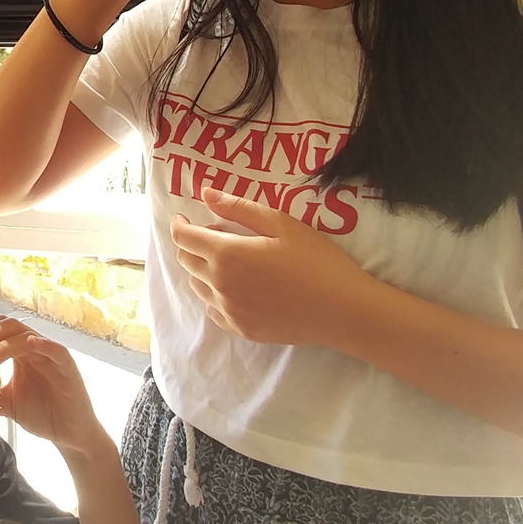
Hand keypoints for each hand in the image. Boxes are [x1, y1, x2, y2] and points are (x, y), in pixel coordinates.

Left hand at [0, 316, 110, 455]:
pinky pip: (54, 348)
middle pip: (9, 326)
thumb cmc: (42, 414)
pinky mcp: (67, 365)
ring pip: (25, 335)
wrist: (69, 435)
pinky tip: (27, 345)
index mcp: (20, 353)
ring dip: (2, 344)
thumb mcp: (7, 402)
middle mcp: (35, 348)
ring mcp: (51, 355)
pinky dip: (41, 344)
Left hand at [170, 186, 380, 347]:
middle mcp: (220, 285)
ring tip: (231, 261)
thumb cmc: (316, 260)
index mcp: (227, 255)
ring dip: (203, 270)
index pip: (183, 238)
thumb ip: (238, 208)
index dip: (180, 225)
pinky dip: (216, 295)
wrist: (343, 310)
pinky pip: (213, 310)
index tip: (185, 218)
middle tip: (216, 235)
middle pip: (186, 261)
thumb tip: (205, 194)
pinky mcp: (241, 329)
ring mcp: (229, 311)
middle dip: (192, 245)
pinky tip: (238, 288)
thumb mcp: (281, 223)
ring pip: (198, 286)